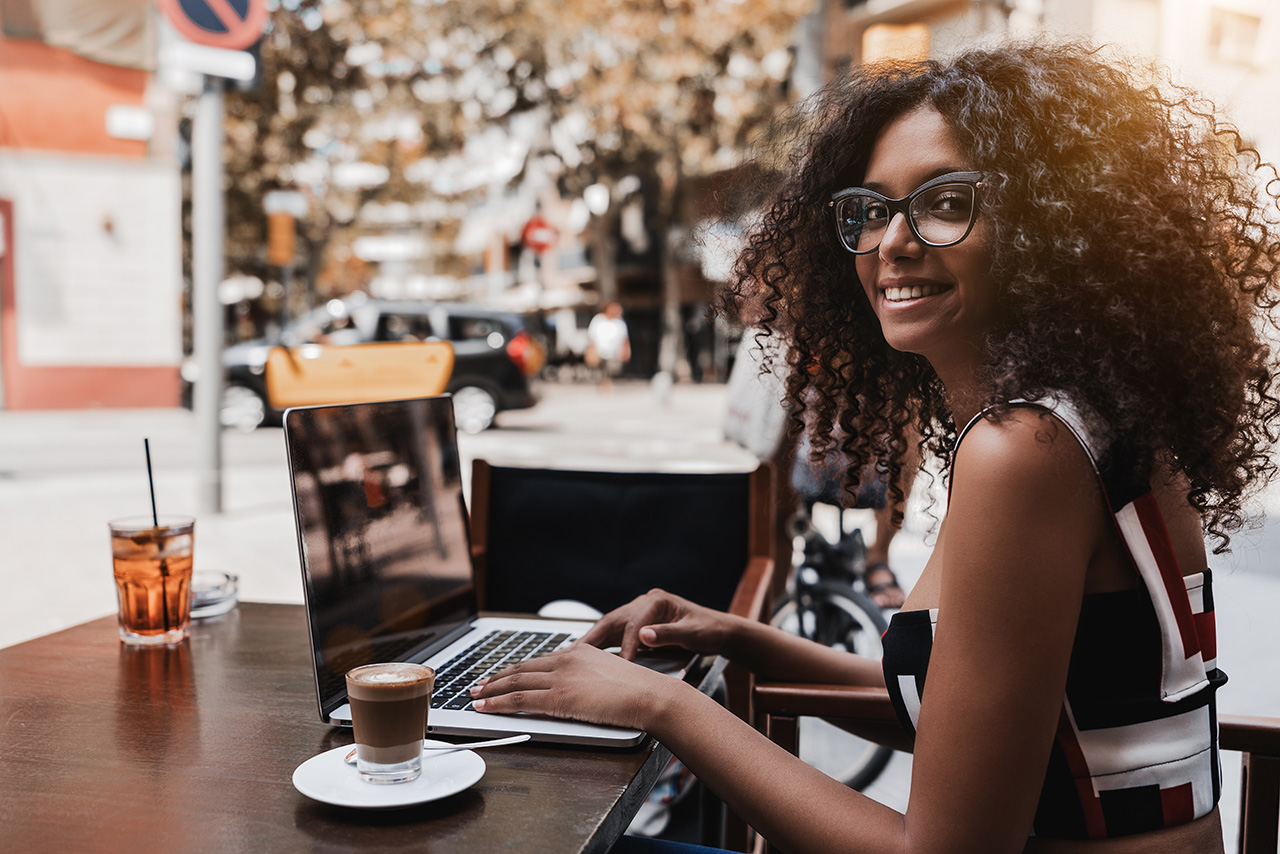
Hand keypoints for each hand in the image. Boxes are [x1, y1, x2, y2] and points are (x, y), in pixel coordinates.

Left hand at [469, 643, 675, 730]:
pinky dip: (498, 703)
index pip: (539, 660)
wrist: (651, 695)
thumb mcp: (609, 675)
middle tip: (480, 684)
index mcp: (579, 652)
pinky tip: (485, 707)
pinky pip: (520, 699)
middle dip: (497, 677)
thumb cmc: (640, 691)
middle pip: (522, 668)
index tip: (502, 674)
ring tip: (475, 696)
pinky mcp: (559, 697)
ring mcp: (561, 677)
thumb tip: (578, 688)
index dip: (516, 668)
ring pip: (516, 681)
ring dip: (491, 690)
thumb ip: (589, 677)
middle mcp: (566, 660)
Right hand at [577, 588, 732, 659]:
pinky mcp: (639, 624)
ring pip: (610, 626)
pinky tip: (591, 657)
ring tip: (575, 657)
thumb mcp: (692, 633)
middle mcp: (644, 603)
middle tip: (575, 655)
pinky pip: (616, 634)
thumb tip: (643, 636)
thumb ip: (667, 634)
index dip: (626, 645)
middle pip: (613, 620)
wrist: (719, 630)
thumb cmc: (709, 629)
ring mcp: (640, 613)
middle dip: (593, 638)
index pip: (634, 624)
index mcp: (657, 601)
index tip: (623, 665)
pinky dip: (603, 645)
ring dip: (593, 641)